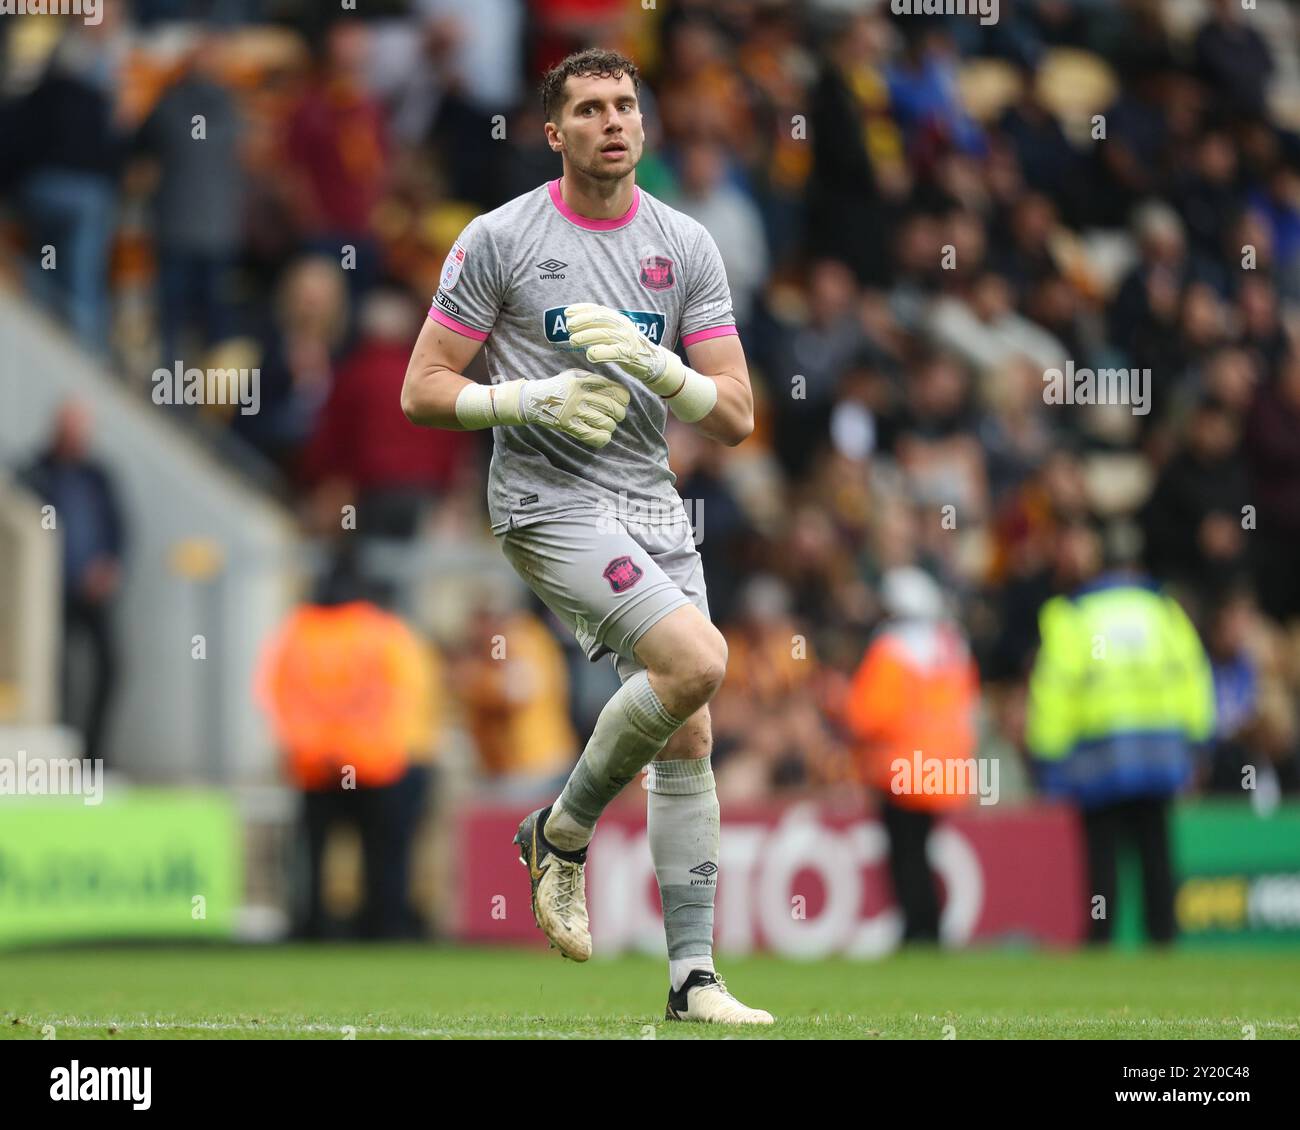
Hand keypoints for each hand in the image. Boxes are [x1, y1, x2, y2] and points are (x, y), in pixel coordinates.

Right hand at [506, 369, 629, 448]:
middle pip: (612, 407)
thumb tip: (619, 392)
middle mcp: (579, 394)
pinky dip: (603, 438)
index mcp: (583, 380)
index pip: (613, 390)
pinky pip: (592, 435)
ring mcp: (572, 410)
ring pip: (605, 422)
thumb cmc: (558, 387)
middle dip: (620, 414)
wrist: (532, 399)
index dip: (623, 399)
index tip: (623, 403)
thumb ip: (593, 380)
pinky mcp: (567, 425)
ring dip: (611, 426)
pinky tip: (604, 436)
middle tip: (617, 416)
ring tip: (608, 425)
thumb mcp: (574, 375)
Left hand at [564, 303, 672, 389]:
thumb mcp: (615, 333)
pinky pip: (614, 352)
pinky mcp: (630, 354)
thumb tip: (574, 324)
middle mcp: (623, 326)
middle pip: (601, 319)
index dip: (582, 309)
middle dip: (583, 321)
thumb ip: (598, 327)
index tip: (567, 312)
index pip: (599, 310)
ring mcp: (627, 339)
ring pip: (605, 334)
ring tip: (573, 341)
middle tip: (569, 327)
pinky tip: (590, 355)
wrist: (652, 361)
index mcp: (618, 319)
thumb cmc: (628, 347)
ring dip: (587, 336)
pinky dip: (601, 352)